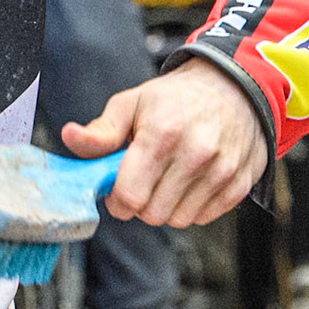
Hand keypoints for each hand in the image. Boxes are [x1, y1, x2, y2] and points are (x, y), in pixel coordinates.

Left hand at [62, 58, 266, 227]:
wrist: (233, 88)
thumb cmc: (175, 98)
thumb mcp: (132, 103)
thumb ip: (100, 131)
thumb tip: (69, 137)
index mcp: (162, 133)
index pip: (129, 196)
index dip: (116, 200)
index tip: (117, 189)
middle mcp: (195, 153)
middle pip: (152, 215)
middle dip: (140, 204)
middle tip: (143, 181)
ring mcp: (221, 171)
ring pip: (178, 220)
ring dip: (166, 207)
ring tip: (168, 178)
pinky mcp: (239, 184)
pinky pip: (204, 218)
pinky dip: (192, 206)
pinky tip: (190, 181)